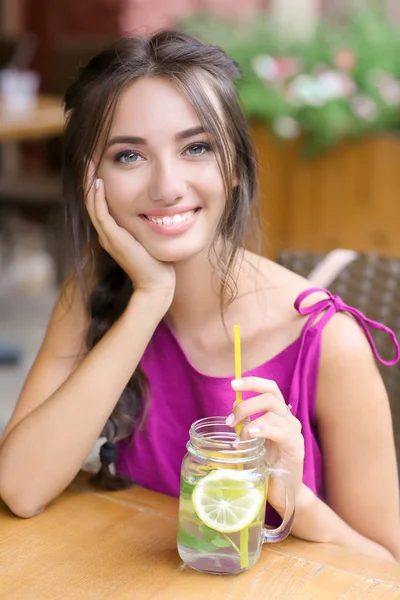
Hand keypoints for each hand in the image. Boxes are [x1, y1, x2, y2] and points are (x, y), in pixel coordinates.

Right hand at [85, 162, 175, 301]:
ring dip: (89, 184)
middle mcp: (106, 234)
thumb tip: (158, 209)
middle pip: (91, 201)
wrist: (157, 284)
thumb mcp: (149, 237)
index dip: (96, 185)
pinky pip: (101, 214)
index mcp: (113, 233)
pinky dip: (98, 198)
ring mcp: (107, 237)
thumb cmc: (157, 263)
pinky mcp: (113, 239)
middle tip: (88, 158)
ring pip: (92, 205)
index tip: (99, 165)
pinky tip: (98, 183)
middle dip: (89, 179)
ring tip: (89, 164)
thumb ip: (147, 223)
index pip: (100, 204)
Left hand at [226, 377, 304, 512]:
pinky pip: (282, 431)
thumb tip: (232, 410)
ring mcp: (294, 433)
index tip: (233, 384)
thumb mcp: (252, 442)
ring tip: (239, 437)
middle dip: (246, 403)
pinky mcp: (296, 448)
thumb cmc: (266, 466)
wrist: (283, 493)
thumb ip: (245, 425)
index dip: (253, 382)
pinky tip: (251, 436)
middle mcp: (289, 420)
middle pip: (271, 395)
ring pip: (274, 412)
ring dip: (250, 420)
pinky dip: (263, 429)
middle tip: (230, 420)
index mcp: (278, 415)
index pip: (270, 388)